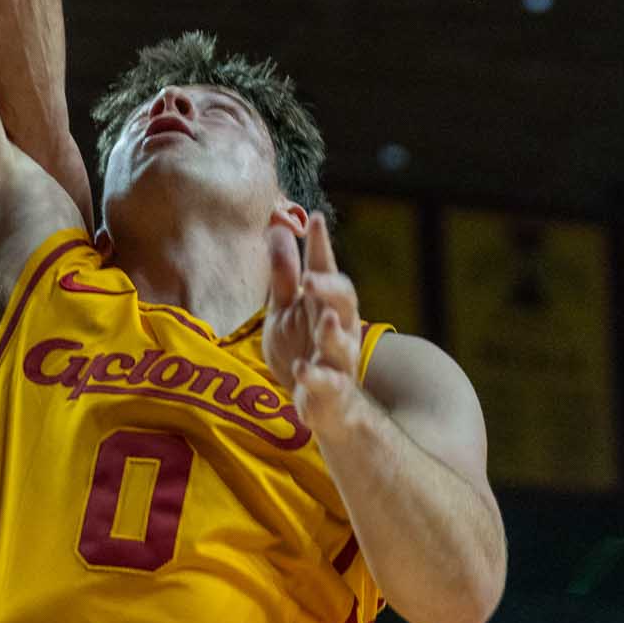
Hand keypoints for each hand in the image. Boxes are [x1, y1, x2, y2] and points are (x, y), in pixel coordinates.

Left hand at [266, 212, 363, 435]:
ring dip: (335, 332)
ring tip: (326, 319)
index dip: (321, 246)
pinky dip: (315, 375)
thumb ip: (283, 276)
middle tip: (311, 277)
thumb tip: (278, 229)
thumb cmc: (301, 350)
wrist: (319, 404)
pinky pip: (328, 383)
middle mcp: (338, 328)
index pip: (325, 270)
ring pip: (344, 343)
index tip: (315, 218)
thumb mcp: (285, 311)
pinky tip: (301, 368)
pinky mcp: (331, 391)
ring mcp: (338, 361)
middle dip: (331, 288)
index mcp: (323, 304)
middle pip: (345, 302)